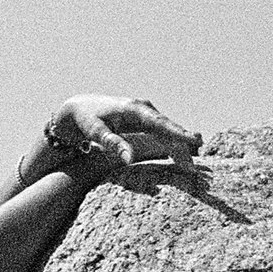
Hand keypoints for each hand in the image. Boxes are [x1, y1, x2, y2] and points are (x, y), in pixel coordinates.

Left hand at [50, 96, 202, 169]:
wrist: (78, 109)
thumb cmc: (85, 120)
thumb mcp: (95, 132)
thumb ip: (113, 143)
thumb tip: (129, 159)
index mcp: (133, 109)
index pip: (160, 123)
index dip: (177, 133)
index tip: (193, 141)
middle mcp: (143, 108)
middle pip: (168, 128)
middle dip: (183, 144)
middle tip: (195, 162)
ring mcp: (145, 113)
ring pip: (167, 131)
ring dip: (180, 146)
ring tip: (191, 163)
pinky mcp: (143, 120)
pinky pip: (161, 132)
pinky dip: (171, 143)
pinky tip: (181, 155)